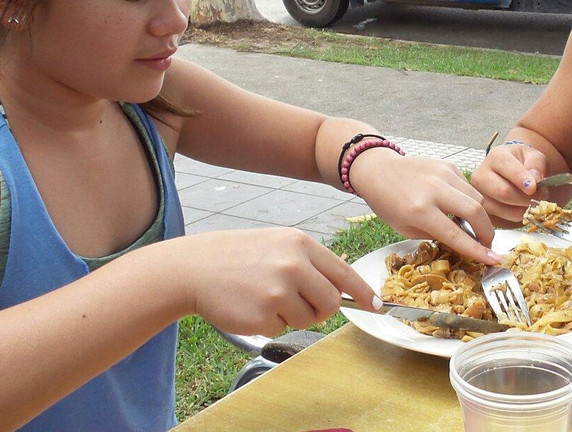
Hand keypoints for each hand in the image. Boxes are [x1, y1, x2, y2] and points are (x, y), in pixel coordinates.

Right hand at [171, 228, 376, 336]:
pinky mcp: (263, 315)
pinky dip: (270, 323)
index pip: (343, 273)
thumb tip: (341, 283)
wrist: (195, 268)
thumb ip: (310, 260)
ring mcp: (279, 291)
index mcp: (301, 245)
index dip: (363, 292)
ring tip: (267, 297)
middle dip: (322, 309)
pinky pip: (282, 328)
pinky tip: (252, 306)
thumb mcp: (279, 244)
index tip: (376, 305)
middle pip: (331, 301)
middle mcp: (294, 266)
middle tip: (301, 304)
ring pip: (308, 318)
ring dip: (292, 315)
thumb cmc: (239, 256)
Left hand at [348, 151, 500, 264]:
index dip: (476, 250)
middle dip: (487, 231)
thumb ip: (436, 235)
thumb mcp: (406, 229)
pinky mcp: (448, 164)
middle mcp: (434, 189)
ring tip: (475, 227)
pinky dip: (469, 200)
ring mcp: (443, 173)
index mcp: (419, 210)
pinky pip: (468, 186)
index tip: (493, 260)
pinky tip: (460, 207)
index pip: (455, 233)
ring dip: (481, 216)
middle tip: (487, 243)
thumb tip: (465, 241)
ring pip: (476, 197)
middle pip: (475, 210)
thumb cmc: (388, 204)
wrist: (378, 170)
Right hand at [469, 143, 550, 225]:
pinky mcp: (482, 209)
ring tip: (532, 202)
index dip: (521, 179)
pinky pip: (500, 218)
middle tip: (540, 197)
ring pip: (501, 208)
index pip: (507, 168)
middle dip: (525, 198)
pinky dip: (515, 216)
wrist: (511, 171)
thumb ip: (537, 165)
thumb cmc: (523, 163)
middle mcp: (481, 174)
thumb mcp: (534, 157)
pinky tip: (521, 208)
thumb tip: (535, 179)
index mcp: (496, 156)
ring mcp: (478, 194)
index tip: (532, 188)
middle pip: (503, 192)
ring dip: (522, 209)